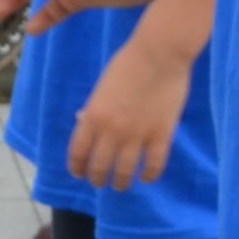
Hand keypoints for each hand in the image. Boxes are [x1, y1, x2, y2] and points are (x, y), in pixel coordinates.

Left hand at [69, 31, 191, 190]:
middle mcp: (112, 131)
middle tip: (100, 182)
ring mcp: (138, 135)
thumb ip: (94, 108)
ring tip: (121, 185)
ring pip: (125, 173)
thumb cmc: (128, 63)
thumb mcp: (102, 86)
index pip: (78, 153)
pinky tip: (146, 177)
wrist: (159, 53)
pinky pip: (153, 166)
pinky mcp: (161, 135)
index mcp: (93, 117)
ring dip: (121, 183)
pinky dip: (149, 176)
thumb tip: (83, 121)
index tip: (79, 173)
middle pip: (99, 168)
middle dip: (97, 179)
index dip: (77, 168)